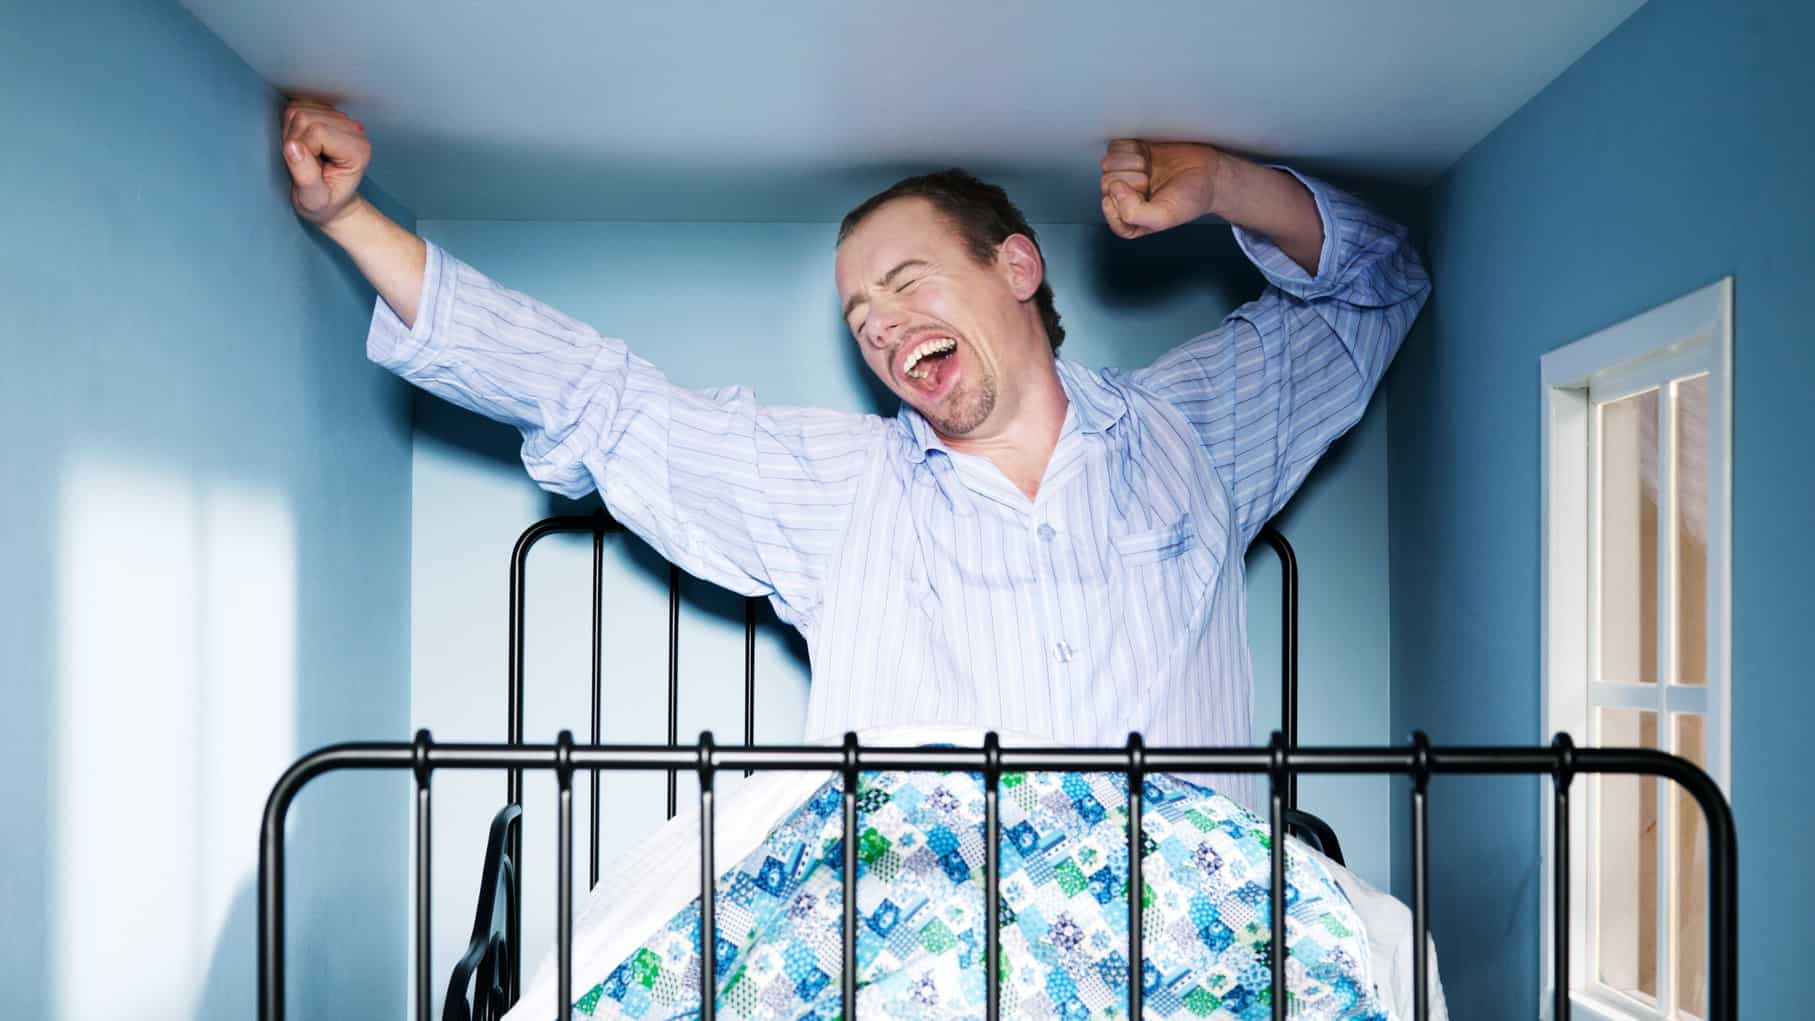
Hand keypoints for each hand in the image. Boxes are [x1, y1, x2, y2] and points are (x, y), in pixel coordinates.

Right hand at [281, 98, 371, 228]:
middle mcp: (354, 130)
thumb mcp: (313, 200)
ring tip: (304, 155)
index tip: (306, 169)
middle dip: (294, 139)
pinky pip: (298, 106)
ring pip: (299, 109)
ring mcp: (341, 119)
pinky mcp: (327, 113)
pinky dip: (292, 124)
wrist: (331, 201)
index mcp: (358, 150)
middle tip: (302, 163)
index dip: (301, 149)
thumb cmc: (324, 203)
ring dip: (292, 133)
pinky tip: (302, 142)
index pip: (316, 131)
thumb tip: (292, 146)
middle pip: (306, 117)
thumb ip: (306, 176)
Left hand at [1099, 139, 1227, 238]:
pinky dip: (1131, 148)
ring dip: (1132, 162)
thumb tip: (1113, 190)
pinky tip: (1147, 155)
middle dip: (1132, 179)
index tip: (1142, 194)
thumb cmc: (1191, 197)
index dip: (1122, 199)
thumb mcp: (1163, 217)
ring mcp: (1126, 173)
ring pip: (1108, 164)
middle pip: (1106, 183)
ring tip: (1151, 168)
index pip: (1109, 209)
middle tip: (1152, 181)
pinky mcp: (1130, 152)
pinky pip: (1115, 147)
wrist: (1211, 172)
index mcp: (1129, 218)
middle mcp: (1124, 196)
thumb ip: (1133, 214)